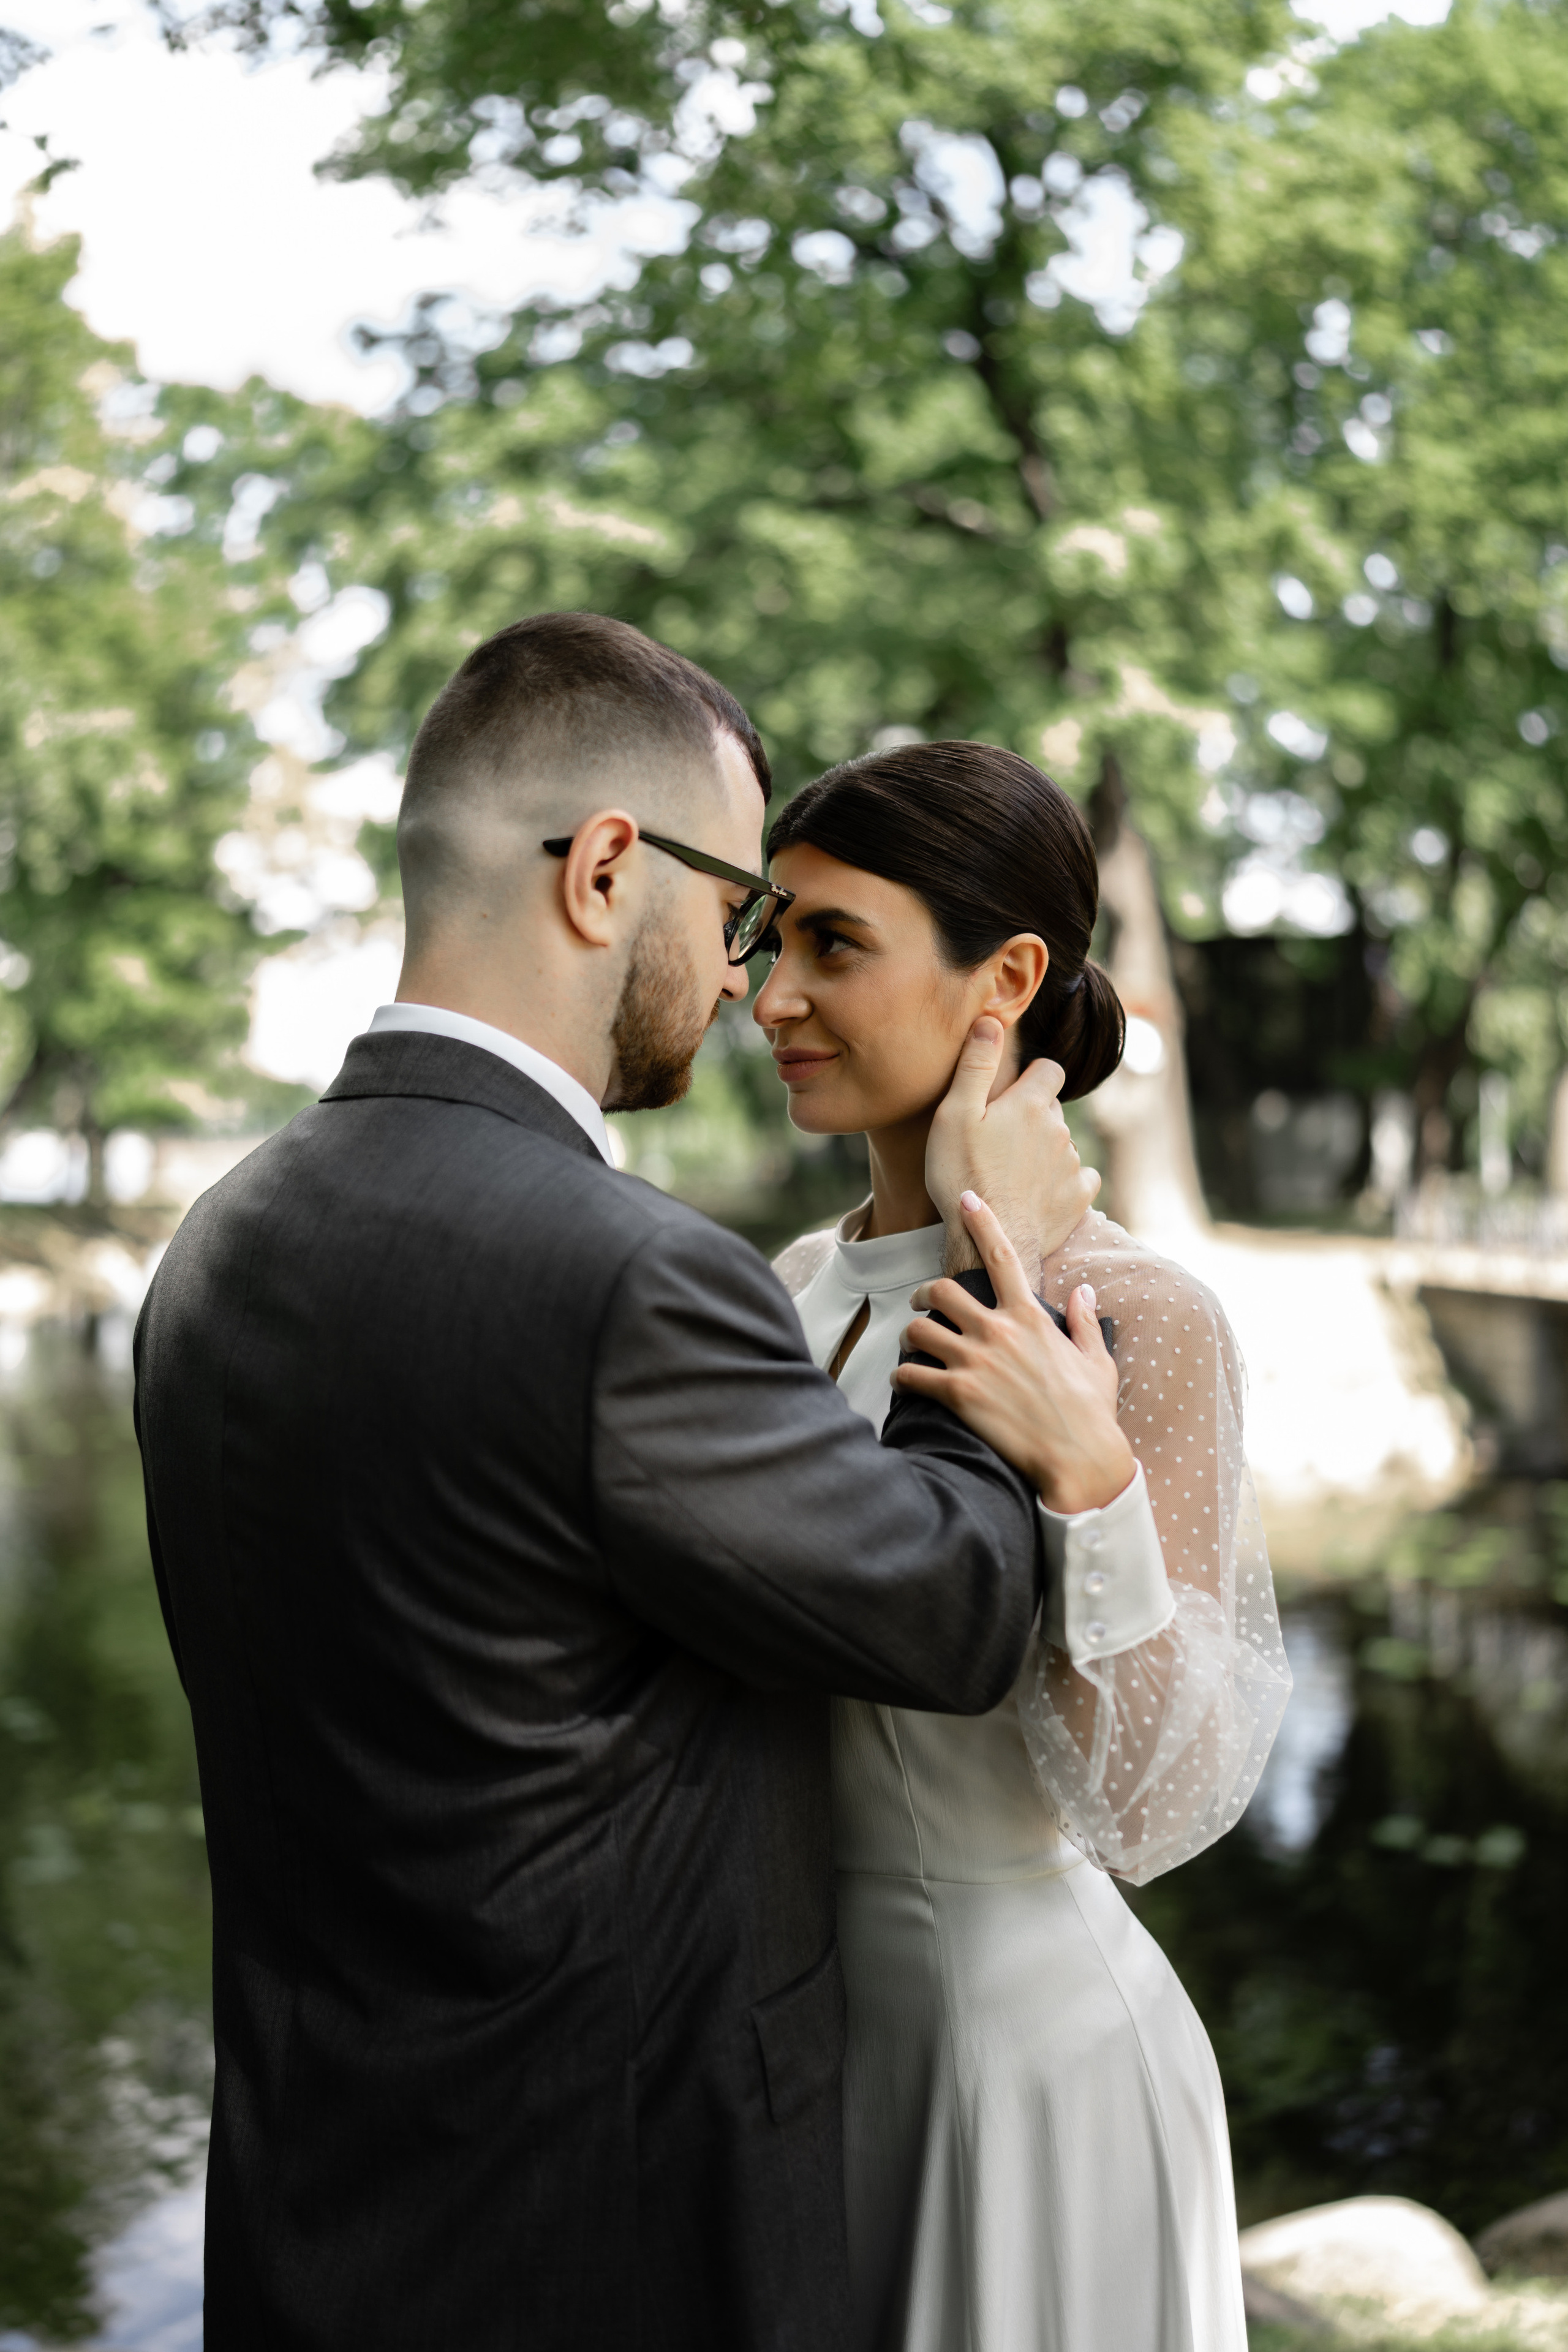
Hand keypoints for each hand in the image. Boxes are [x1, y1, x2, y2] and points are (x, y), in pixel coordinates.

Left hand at [892, 1191, 1133, 1513]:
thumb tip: (1085, 1291)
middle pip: (941, 1291)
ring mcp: (975, 1361)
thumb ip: (1085, 1321)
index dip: (982, 1221)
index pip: (1001, 1255)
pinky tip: (904, 1384)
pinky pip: (911, 1375)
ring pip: (918, 1331)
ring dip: (910, 1338)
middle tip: (921, 1306)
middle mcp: (998, 1331)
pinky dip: (902, 1377)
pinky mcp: (958, 1394)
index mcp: (1030, 1317)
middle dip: (924, 1295)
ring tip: (912, 1350)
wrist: (1079, 1458)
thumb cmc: (1092, 1413)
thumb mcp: (1096, 1360)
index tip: (966, 1199)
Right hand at [924, 1019, 1100, 1285]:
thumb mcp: (954, 1114)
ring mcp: (1072, 1165)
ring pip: (1063, 1144)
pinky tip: (1040, 1191)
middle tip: (1000, 1140)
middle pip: (1052, 1110)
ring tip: (1012, 1172)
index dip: (1033, 1076)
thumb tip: (991, 1020)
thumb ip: (976, 1064)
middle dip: (1033, 1116)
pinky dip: (1065, 1180)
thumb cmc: (961, 1174)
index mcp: (1031, 1104)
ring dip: (1045, 1150)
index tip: (1011, 1094)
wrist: (988, 1238)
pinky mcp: (1078, 1198)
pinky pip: (1081, 1178)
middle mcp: (1059, 1130)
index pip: (1050, 1069)